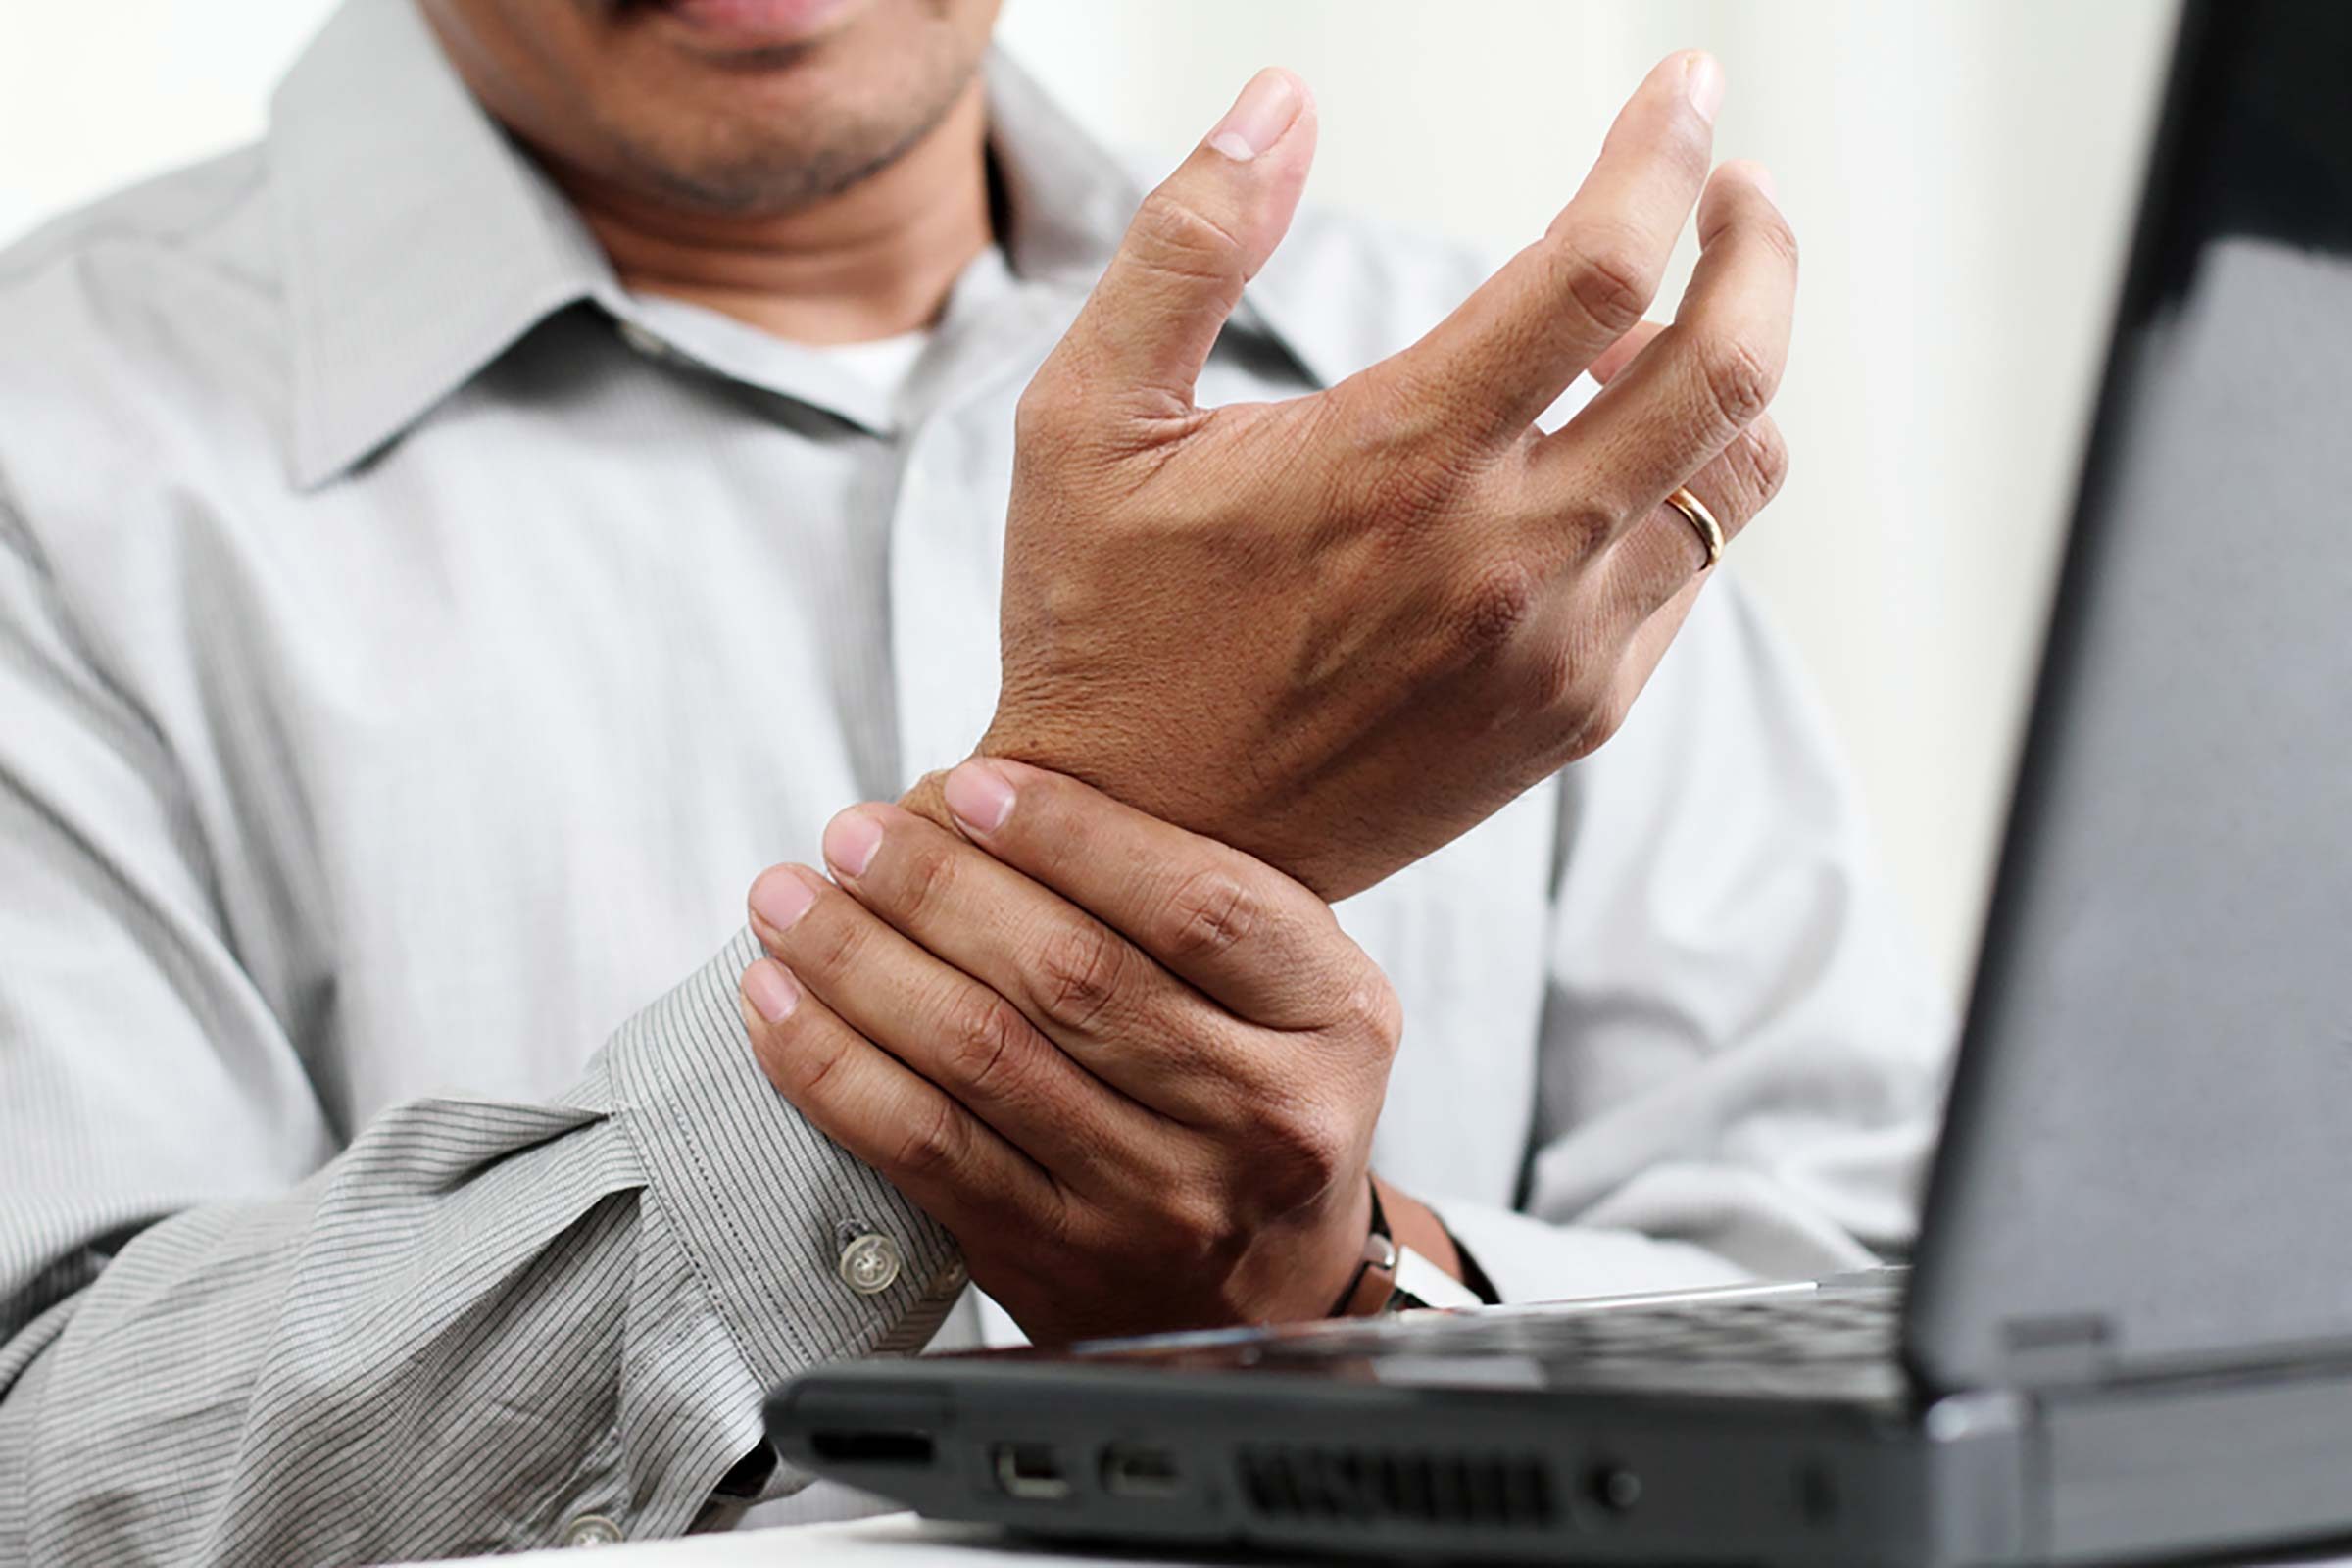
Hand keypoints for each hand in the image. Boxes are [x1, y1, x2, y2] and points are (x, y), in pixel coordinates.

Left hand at [735, 759, 1405, 1342]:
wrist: (1268, 1295)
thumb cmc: (1254, 1093)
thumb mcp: (1294, 992)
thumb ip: (1191, 901)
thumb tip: (989, 790)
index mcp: (1334, 1021)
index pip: (1201, 907)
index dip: (1074, 835)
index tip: (969, 784)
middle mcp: (1263, 1116)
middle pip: (1074, 976)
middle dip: (936, 888)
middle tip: (852, 832)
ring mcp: (1159, 1202)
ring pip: (982, 1056)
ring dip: (859, 965)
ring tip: (790, 903)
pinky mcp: (1059, 1260)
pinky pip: (922, 1149)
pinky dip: (832, 1067)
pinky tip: (777, 1007)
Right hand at [964, 53, 1793, 899]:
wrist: (1142, 853)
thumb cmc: (1103, 630)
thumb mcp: (1085, 422)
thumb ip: (1184, 244)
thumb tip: (1279, 101)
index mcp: (1393, 466)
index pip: (1600, 271)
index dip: (1659, 155)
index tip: (1678, 89)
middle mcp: (1505, 562)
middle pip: (1727, 365)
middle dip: (1758, 244)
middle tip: (1731, 190)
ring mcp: (1557, 651)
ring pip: (1736, 477)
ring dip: (1733, 370)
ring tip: (1659, 327)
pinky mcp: (1572, 715)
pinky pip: (1692, 573)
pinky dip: (1683, 486)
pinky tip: (1607, 457)